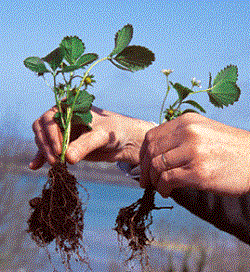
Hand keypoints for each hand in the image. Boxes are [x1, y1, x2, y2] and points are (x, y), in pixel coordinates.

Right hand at [29, 106, 154, 169]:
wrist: (123, 141)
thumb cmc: (115, 131)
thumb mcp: (101, 136)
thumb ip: (85, 145)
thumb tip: (68, 158)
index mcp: (70, 107)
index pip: (50, 118)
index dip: (51, 135)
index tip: (60, 151)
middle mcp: (63, 117)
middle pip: (42, 128)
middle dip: (46, 145)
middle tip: (55, 161)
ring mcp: (63, 131)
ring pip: (43, 139)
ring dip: (45, 152)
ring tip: (54, 165)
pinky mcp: (65, 144)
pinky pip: (49, 150)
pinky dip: (43, 157)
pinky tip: (35, 166)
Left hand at [139, 113, 249, 196]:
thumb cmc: (228, 148)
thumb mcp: (203, 130)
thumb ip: (179, 136)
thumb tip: (156, 152)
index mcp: (187, 121)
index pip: (151, 136)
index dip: (142, 153)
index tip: (142, 165)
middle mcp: (188, 133)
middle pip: (151, 151)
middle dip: (144, 169)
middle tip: (146, 181)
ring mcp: (194, 152)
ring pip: (157, 165)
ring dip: (154, 180)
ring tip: (159, 187)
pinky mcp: (199, 172)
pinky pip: (168, 179)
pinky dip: (163, 187)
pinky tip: (167, 191)